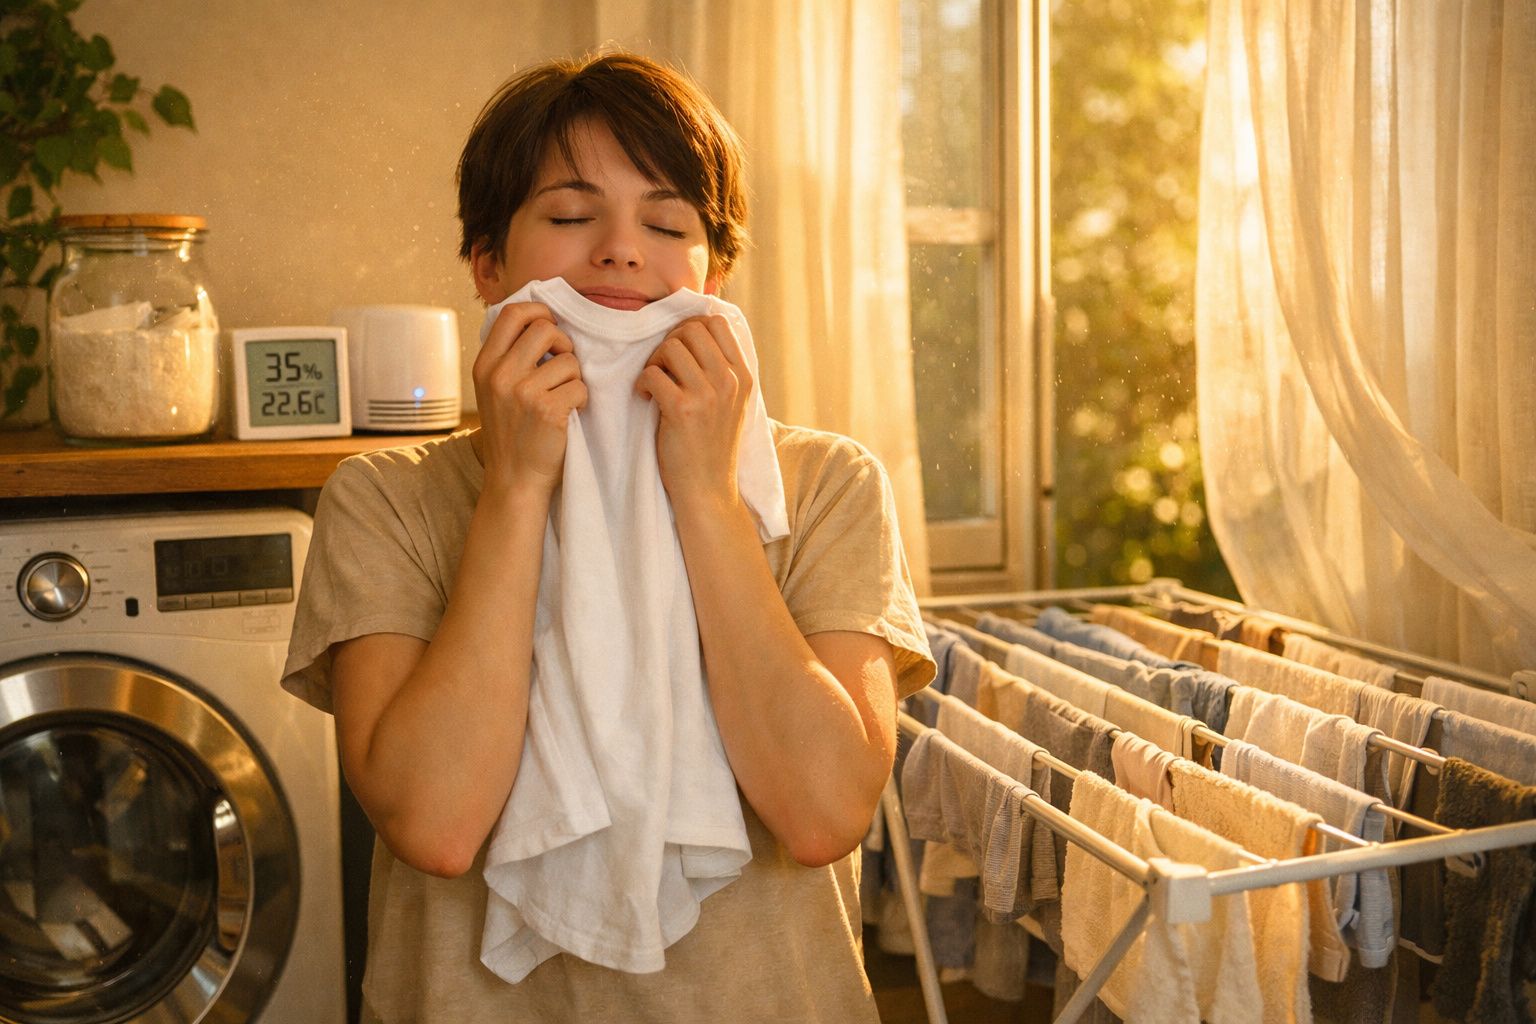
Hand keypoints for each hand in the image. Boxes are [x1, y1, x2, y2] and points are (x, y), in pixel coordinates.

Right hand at [473, 302, 585, 496]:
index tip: (551, 326)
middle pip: (545, 328)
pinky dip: (581, 400)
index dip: (539, 311)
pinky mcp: (547, 410)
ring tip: (562, 398)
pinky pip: (580, 387)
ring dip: (574, 378)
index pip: (512, 313)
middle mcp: (500, 375)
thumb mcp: (493, 390)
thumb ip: (508, 358)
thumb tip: (541, 322)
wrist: (513, 480)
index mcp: (485, 365)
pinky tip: (568, 416)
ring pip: (569, 360)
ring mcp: (523, 392)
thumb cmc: (511, 434)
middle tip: (563, 365)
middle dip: (563, 344)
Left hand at [636, 314, 751, 506]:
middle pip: (691, 329)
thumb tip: (698, 333)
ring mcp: (707, 395)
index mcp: (743, 376)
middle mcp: (729, 381)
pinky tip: (645, 397)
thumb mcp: (732, 404)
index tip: (680, 350)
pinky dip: (642, 382)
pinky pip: (653, 373)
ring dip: (653, 361)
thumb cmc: (712, 445)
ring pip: (670, 347)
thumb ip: (722, 371)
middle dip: (669, 341)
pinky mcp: (682, 411)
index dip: (691, 327)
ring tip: (654, 382)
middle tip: (662, 366)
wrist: (708, 489)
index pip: (718, 323)